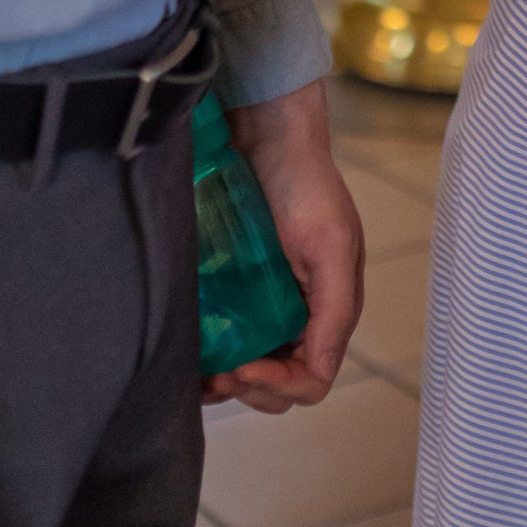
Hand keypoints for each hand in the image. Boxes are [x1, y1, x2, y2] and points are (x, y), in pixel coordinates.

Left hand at [206, 80, 364, 412]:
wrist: (268, 137)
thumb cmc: (305, 186)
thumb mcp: (330, 246)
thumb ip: (335, 309)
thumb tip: (320, 372)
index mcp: (331, 312)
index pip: (312, 379)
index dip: (278, 385)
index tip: (242, 366)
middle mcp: (301, 317)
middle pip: (282, 387)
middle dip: (250, 388)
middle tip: (218, 370)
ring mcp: (268, 308)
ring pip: (252, 373)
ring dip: (227, 384)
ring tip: (200, 374)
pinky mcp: (237, 294)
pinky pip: (228, 343)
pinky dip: (211, 360)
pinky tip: (192, 355)